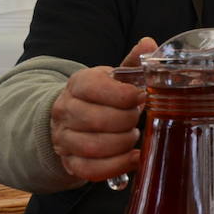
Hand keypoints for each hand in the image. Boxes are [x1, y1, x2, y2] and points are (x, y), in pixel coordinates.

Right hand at [49, 37, 155, 181]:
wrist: (73, 117)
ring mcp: (64, 138)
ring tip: (133, 136)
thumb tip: (149, 44)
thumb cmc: (103, 95)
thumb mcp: (115, 76)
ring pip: (92, 147)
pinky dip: (115, 166)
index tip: (141, 97)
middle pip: (96, 120)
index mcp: (79, 84)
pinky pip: (89, 170)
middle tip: (137, 118)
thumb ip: (133, 62)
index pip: (95, 88)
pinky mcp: (69, 161)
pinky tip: (133, 158)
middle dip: (126, 121)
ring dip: (122, 143)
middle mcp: (65, 110)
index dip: (124, 95)